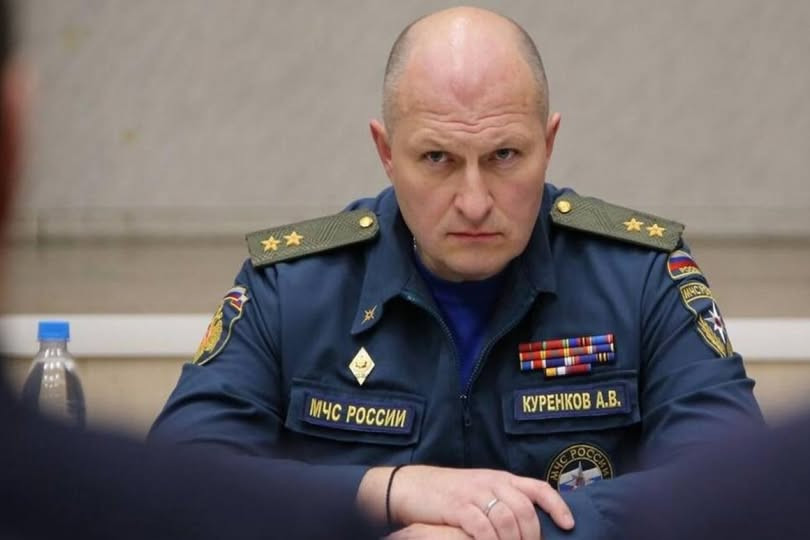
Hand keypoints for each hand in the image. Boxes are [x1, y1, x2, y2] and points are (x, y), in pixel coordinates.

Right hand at [357, 465, 573, 539]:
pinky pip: (482, 527)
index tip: (568, 526)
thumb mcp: (480, 490)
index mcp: (501, 478)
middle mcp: (491, 482)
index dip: (557, 506)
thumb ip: (502, 501)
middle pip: (525, 509)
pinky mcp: (457, 507)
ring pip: (507, 519)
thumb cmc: (448, 494)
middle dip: (533, 535)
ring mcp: (474, 493)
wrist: (411, 487)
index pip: (538, 488)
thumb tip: (528, 524)